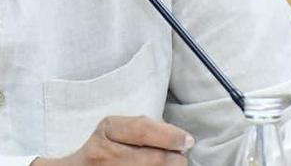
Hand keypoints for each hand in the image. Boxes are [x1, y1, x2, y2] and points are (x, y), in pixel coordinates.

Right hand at [31, 116, 194, 165]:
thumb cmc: (103, 148)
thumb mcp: (114, 130)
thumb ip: (141, 129)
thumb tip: (178, 137)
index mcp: (108, 130)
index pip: (143, 131)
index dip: (170, 136)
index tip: (187, 141)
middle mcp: (105, 153)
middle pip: (153, 158)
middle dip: (174, 158)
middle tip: (181, 158)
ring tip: (171, 165)